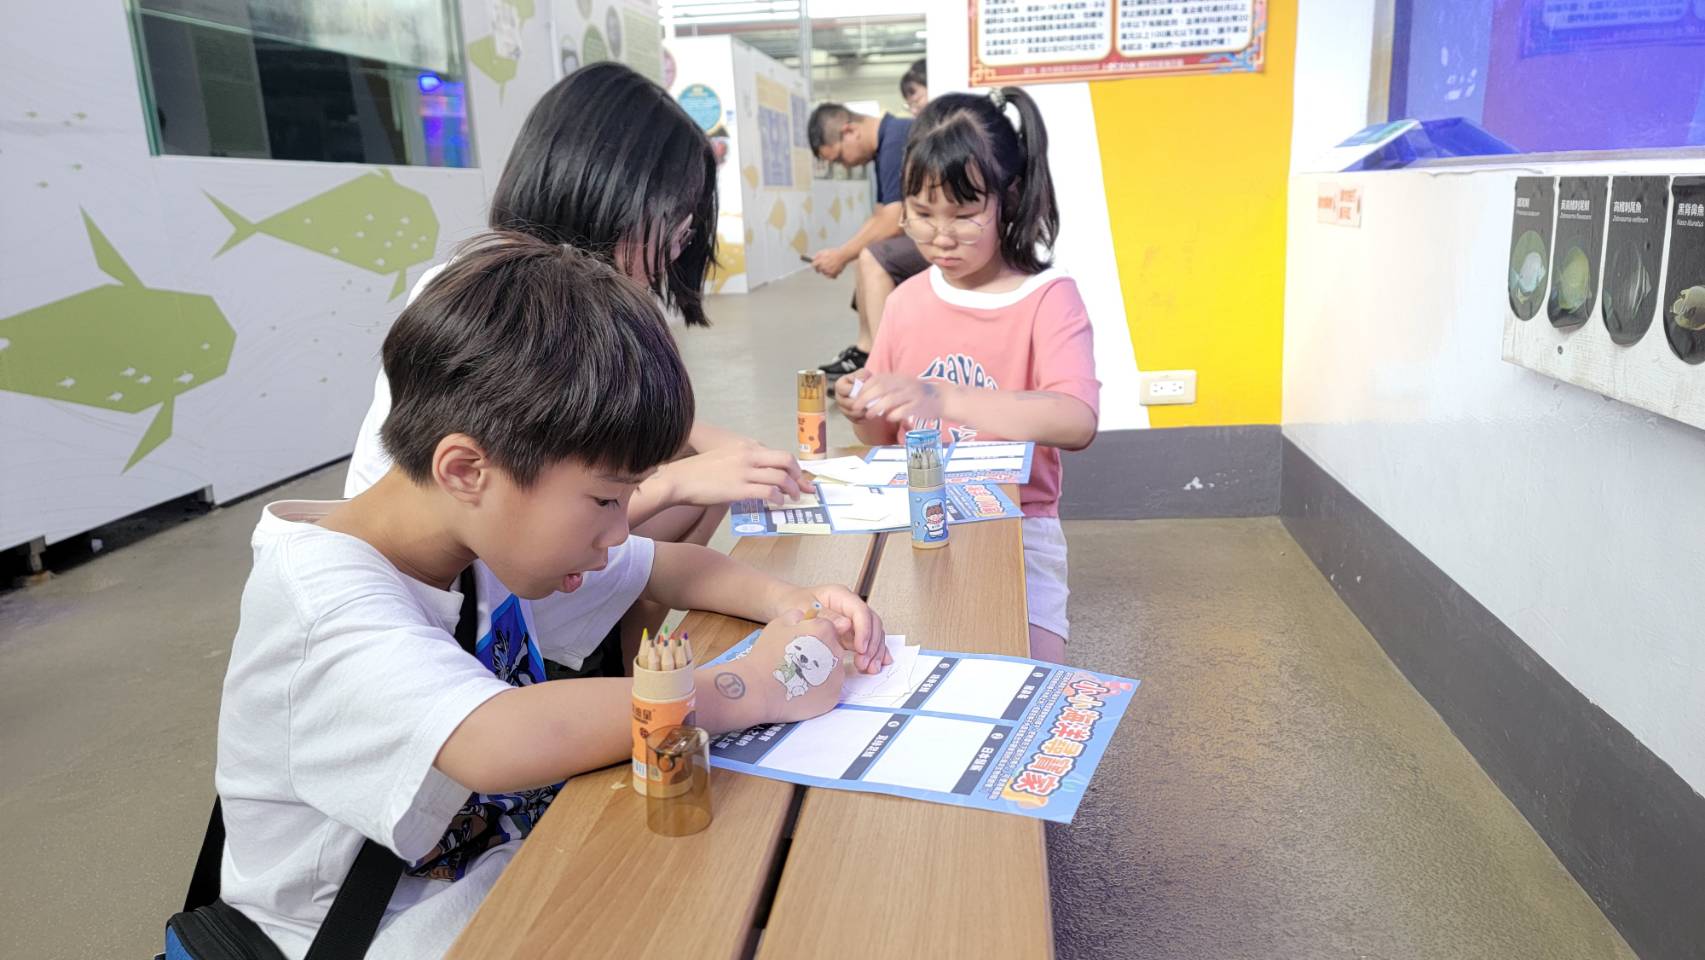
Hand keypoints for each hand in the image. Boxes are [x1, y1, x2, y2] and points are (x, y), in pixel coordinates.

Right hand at [659, 441, 813, 506]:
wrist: (679, 480)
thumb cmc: (699, 472)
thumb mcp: (725, 459)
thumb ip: (743, 463)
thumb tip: (758, 477)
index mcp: (745, 447)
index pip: (778, 453)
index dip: (794, 467)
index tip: (801, 477)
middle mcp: (748, 455)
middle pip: (786, 461)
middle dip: (799, 476)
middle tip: (802, 488)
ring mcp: (745, 471)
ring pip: (781, 478)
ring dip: (792, 490)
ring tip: (792, 499)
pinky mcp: (739, 488)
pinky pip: (768, 492)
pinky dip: (778, 499)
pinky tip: (777, 504)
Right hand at [746, 608, 849, 721]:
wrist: (758, 688)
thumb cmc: (766, 654)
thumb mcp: (779, 624)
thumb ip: (799, 616)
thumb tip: (807, 617)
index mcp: (825, 630)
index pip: (829, 629)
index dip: (814, 637)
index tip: (800, 646)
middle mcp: (836, 652)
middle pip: (834, 650)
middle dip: (820, 654)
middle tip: (798, 663)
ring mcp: (837, 677)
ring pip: (834, 671)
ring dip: (822, 673)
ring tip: (799, 677)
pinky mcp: (833, 697)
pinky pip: (831, 690)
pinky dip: (820, 691)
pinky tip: (803, 691)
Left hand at [774, 584, 887, 673]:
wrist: (786, 604)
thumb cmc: (794, 603)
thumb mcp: (804, 607)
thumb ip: (826, 616)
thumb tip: (846, 625)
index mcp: (841, 595)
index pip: (861, 611)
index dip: (864, 630)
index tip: (860, 648)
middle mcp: (850, 607)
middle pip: (872, 622)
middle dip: (872, 644)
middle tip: (864, 662)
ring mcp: (852, 619)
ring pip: (873, 633)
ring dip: (875, 651)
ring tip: (870, 668)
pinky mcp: (851, 632)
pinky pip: (867, 641)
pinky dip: (874, 652)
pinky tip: (878, 663)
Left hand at [811, 248, 852, 278]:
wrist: (842, 255)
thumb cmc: (833, 253)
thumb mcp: (824, 252)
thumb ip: (817, 256)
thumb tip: (812, 259)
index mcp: (819, 262)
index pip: (813, 266)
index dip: (814, 265)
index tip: (816, 266)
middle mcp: (822, 267)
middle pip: (818, 270)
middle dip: (821, 268)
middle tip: (826, 265)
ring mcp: (827, 272)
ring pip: (825, 274)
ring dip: (827, 271)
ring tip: (832, 266)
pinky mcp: (832, 275)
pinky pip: (830, 277)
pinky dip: (833, 275)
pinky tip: (835, 270)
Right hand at [834, 369, 873, 421]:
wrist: (866, 390)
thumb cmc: (863, 380)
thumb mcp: (863, 374)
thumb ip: (862, 374)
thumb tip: (862, 379)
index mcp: (839, 386)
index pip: (844, 390)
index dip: (854, 390)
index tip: (864, 388)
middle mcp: (838, 398)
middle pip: (848, 404)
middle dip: (861, 403)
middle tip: (871, 400)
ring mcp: (843, 409)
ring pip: (852, 413)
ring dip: (864, 411)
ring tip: (872, 407)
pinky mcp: (849, 417)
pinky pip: (856, 420)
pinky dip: (864, 418)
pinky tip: (871, 412)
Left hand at [855, 373, 948, 427]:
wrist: (941, 398)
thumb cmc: (916, 395)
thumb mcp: (900, 387)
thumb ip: (885, 389)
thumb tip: (863, 396)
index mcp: (898, 378)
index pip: (876, 380)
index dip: (863, 389)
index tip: (856, 399)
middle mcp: (904, 383)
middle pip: (881, 388)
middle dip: (865, 399)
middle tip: (857, 408)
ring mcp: (912, 394)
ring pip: (890, 399)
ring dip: (876, 408)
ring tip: (869, 415)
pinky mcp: (919, 405)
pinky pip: (903, 410)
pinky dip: (892, 415)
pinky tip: (888, 418)